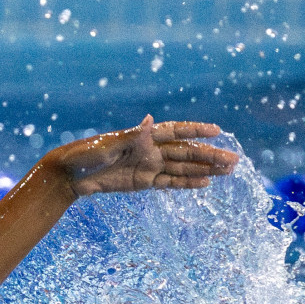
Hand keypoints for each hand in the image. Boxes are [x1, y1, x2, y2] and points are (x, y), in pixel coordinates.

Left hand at [45, 116, 239, 197]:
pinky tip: (205, 183)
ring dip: (205, 170)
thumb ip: (131, 135)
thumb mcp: (107, 145)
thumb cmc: (86, 154)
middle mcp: (150, 149)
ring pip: (183, 168)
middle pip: (186, 152)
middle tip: (234, 161)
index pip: (176, 131)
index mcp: (143, 135)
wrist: (70, 175)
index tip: (218, 131)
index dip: (196, 130)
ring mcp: (148, 165)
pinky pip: (170, 182)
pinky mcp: (143, 182)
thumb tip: (148, 120)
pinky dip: (187, 183)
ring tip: (228, 171)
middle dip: (210, 156)